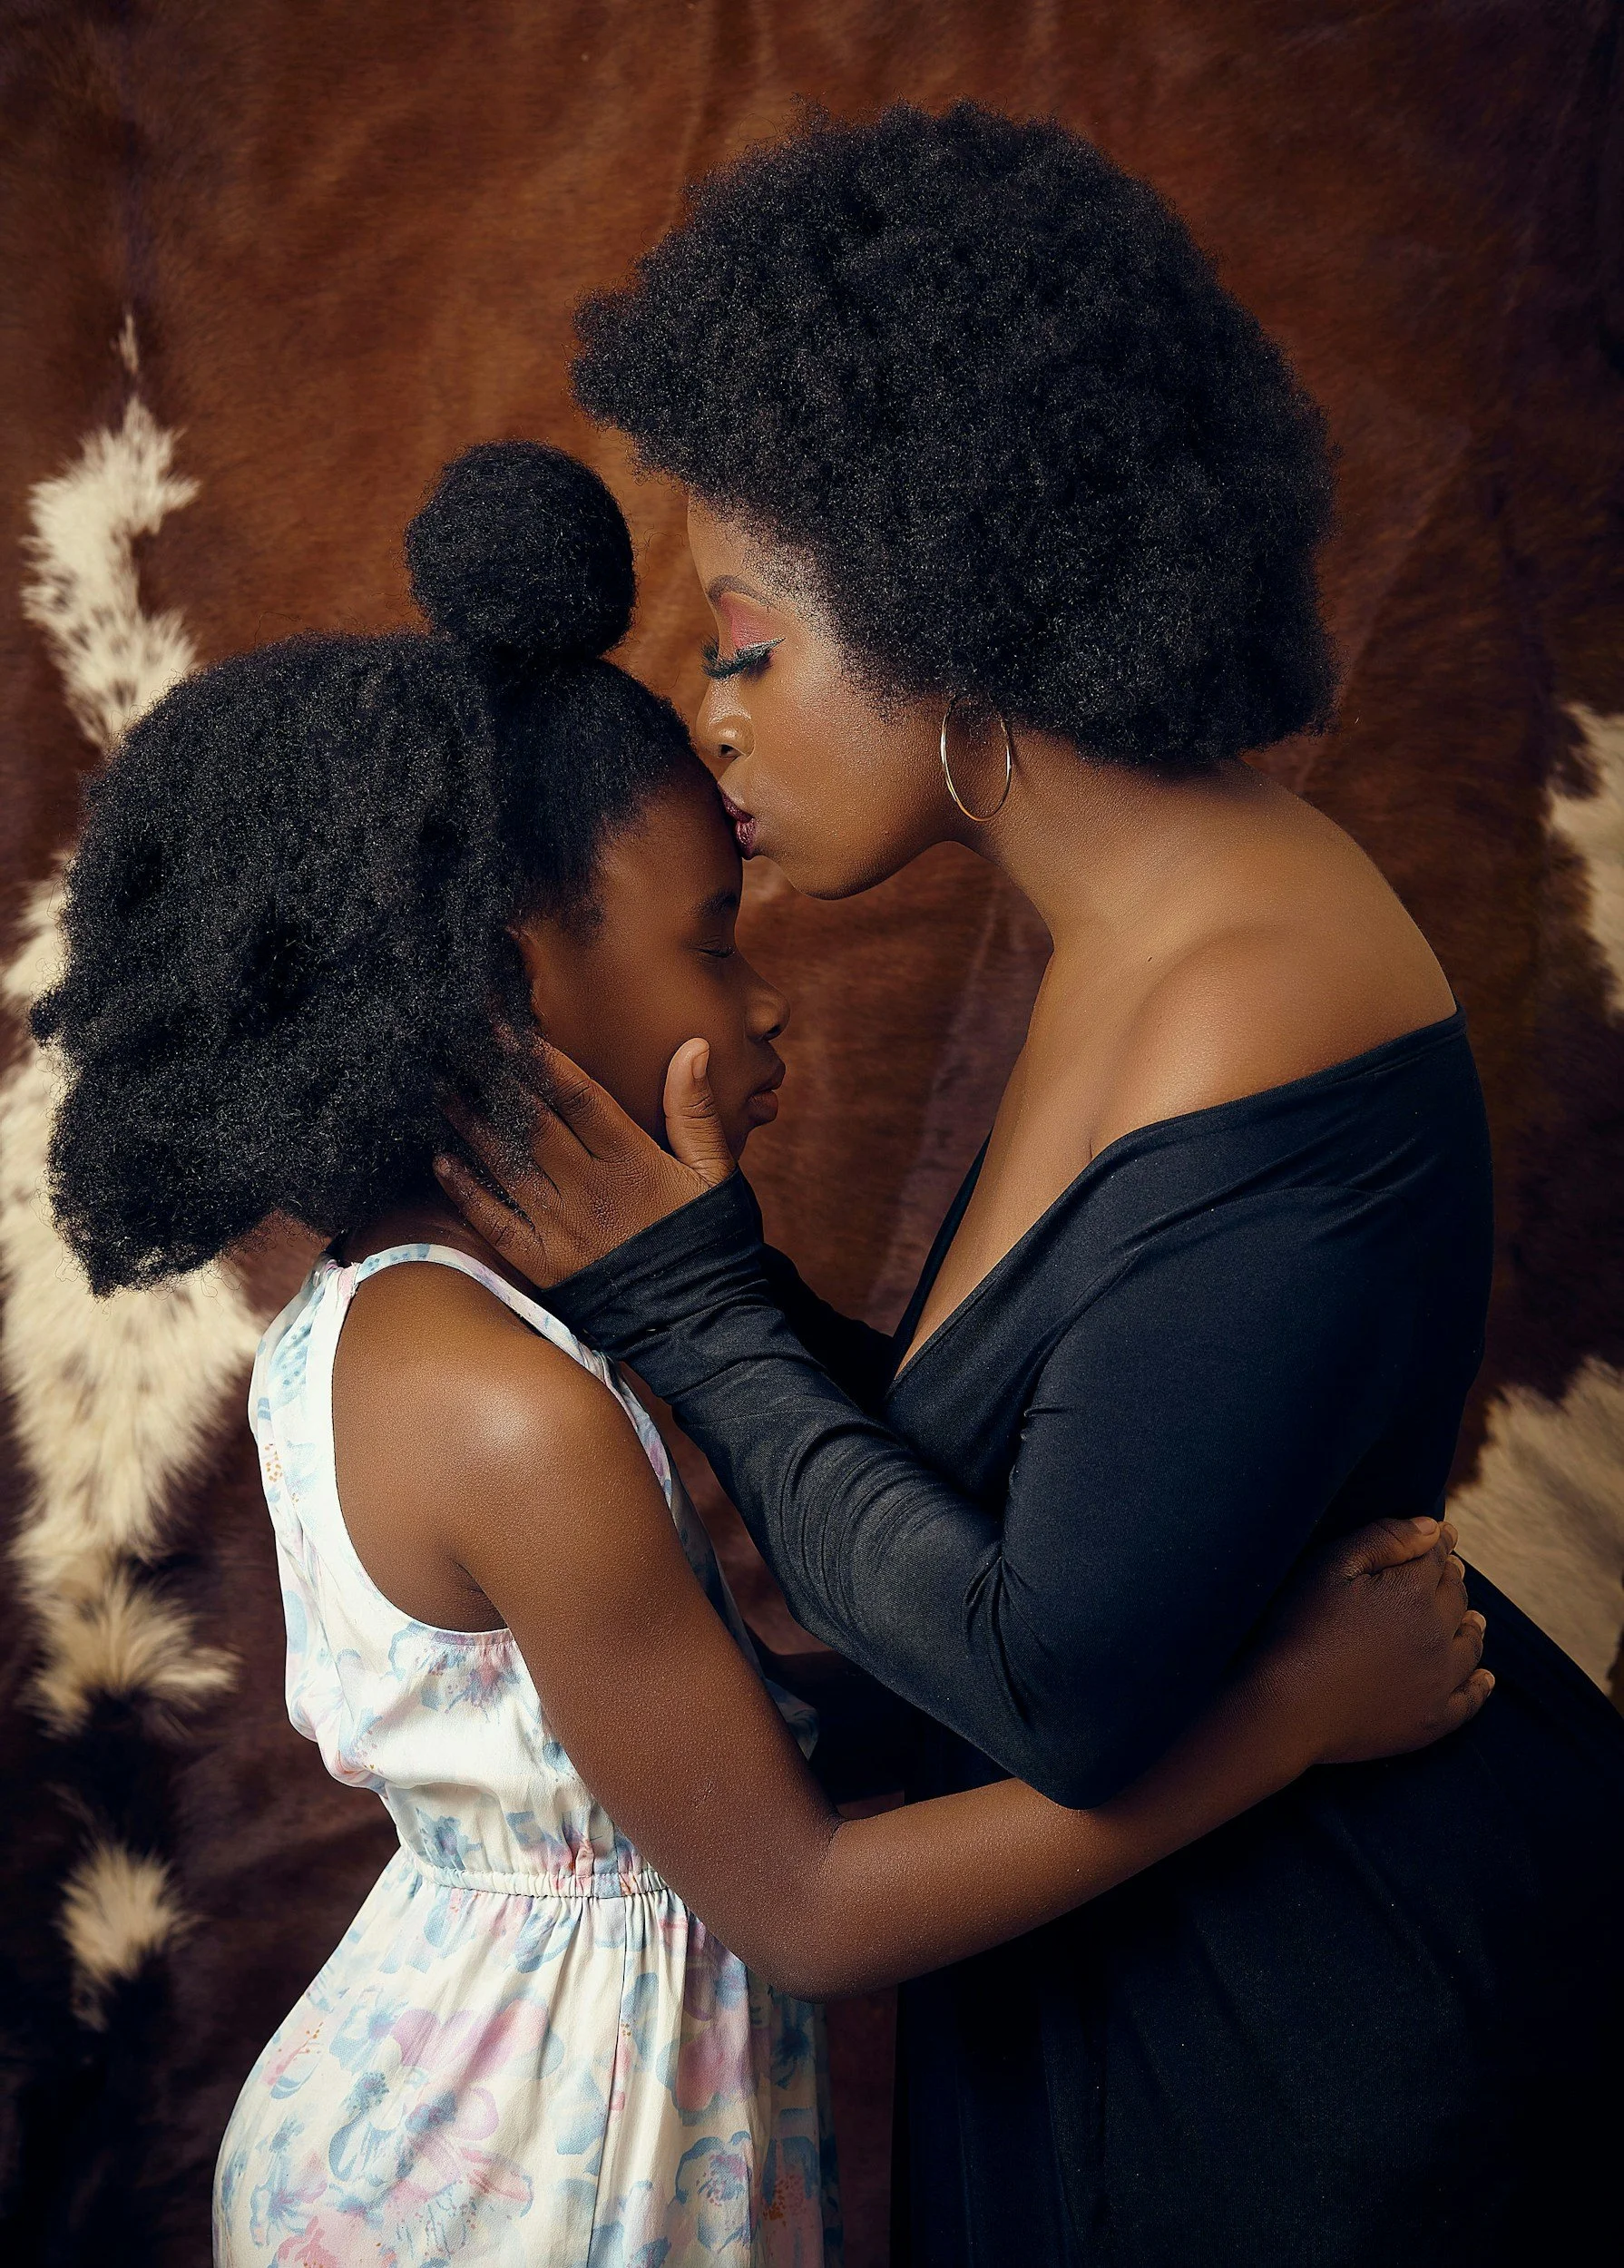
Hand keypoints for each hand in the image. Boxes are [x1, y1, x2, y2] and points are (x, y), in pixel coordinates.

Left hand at [435, 1036, 735, 1289]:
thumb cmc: (707, 1240)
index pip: (578, 1097)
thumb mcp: (715, 1173)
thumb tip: (692, 1046)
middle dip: (497, 1082)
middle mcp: (591, 1189)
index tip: (507, 1029)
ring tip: (444, 1091)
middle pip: (533, 1123)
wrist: (699, 1320)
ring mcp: (562, 1227)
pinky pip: (496, 1222)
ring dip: (472, 1126)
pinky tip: (442, 1161)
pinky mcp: (543, 1263)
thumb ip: (693, 1110)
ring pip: (507, 1165)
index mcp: (633, 1161)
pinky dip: (467, 1192)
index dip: (540, 1060)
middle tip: (463, 1047)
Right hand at [1249, 1517, 1490, 1768]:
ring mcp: (1439, 1682)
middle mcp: (1437, 1635)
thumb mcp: (1331, 1566)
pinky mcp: (1433, 1721)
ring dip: (1471, 1626)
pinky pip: (1470, 1699)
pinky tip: (1484, 1677)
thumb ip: (1384, 1539)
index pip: (1437, 1557)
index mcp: (1413, 1592)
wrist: (1288, 1708)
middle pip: (1456, 1598)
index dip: (1440, 1542)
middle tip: (1451, 1573)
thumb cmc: (1300, 1628)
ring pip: (1470, 1645)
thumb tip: (1434, 1527)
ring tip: (1473, 1619)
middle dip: (1454, 1581)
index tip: (1444, 1535)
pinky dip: (1480, 1685)